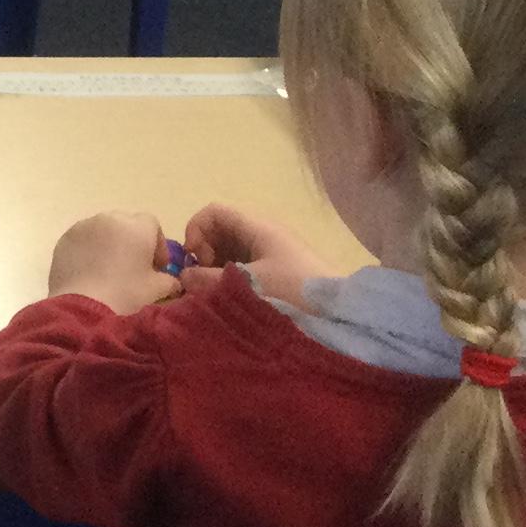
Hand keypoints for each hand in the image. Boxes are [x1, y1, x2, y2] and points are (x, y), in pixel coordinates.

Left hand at [47, 210, 180, 314]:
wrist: (82, 307)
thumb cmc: (127, 295)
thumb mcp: (158, 290)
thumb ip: (170, 280)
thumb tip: (172, 281)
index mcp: (136, 227)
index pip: (152, 224)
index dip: (158, 243)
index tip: (157, 266)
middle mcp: (109, 219)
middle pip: (127, 223)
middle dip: (133, 241)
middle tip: (135, 267)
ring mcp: (83, 227)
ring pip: (103, 229)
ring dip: (110, 244)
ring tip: (110, 271)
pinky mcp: (64, 239)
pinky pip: (83, 239)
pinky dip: (89, 250)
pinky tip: (90, 273)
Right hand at [180, 201, 325, 306]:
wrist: (341, 314)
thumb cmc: (293, 292)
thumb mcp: (247, 285)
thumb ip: (209, 281)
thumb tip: (184, 277)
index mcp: (258, 227)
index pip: (214, 212)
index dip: (195, 229)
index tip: (193, 259)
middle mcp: (265, 233)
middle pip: (222, 230)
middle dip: (205, 251)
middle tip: (204, 279)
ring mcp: (274, 252)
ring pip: (233, 249)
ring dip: (218, 266)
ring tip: (217, 291)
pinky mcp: (281, 270)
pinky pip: (246, 264)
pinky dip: (232, 275)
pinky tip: (234, 296)